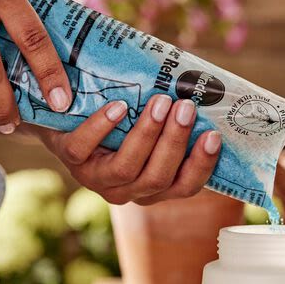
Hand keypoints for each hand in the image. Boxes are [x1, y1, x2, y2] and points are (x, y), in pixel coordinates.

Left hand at [36, 96, 222, 203]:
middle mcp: (128, 191)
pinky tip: (120, 107)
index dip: (201, 165)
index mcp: (155, 186)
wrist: (70, 114)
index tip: (214, 135)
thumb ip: (176, 121)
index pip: (185, 187)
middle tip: (186, 107)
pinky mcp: (71, 160)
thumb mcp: (152, 126)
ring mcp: (97, 179)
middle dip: (175, 142)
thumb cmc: (123, 120)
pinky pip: (85, 149)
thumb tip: (208, 93)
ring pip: (126, 167)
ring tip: (160, 102)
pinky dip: (103, 127)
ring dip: (147, 133)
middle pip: (157, 178)